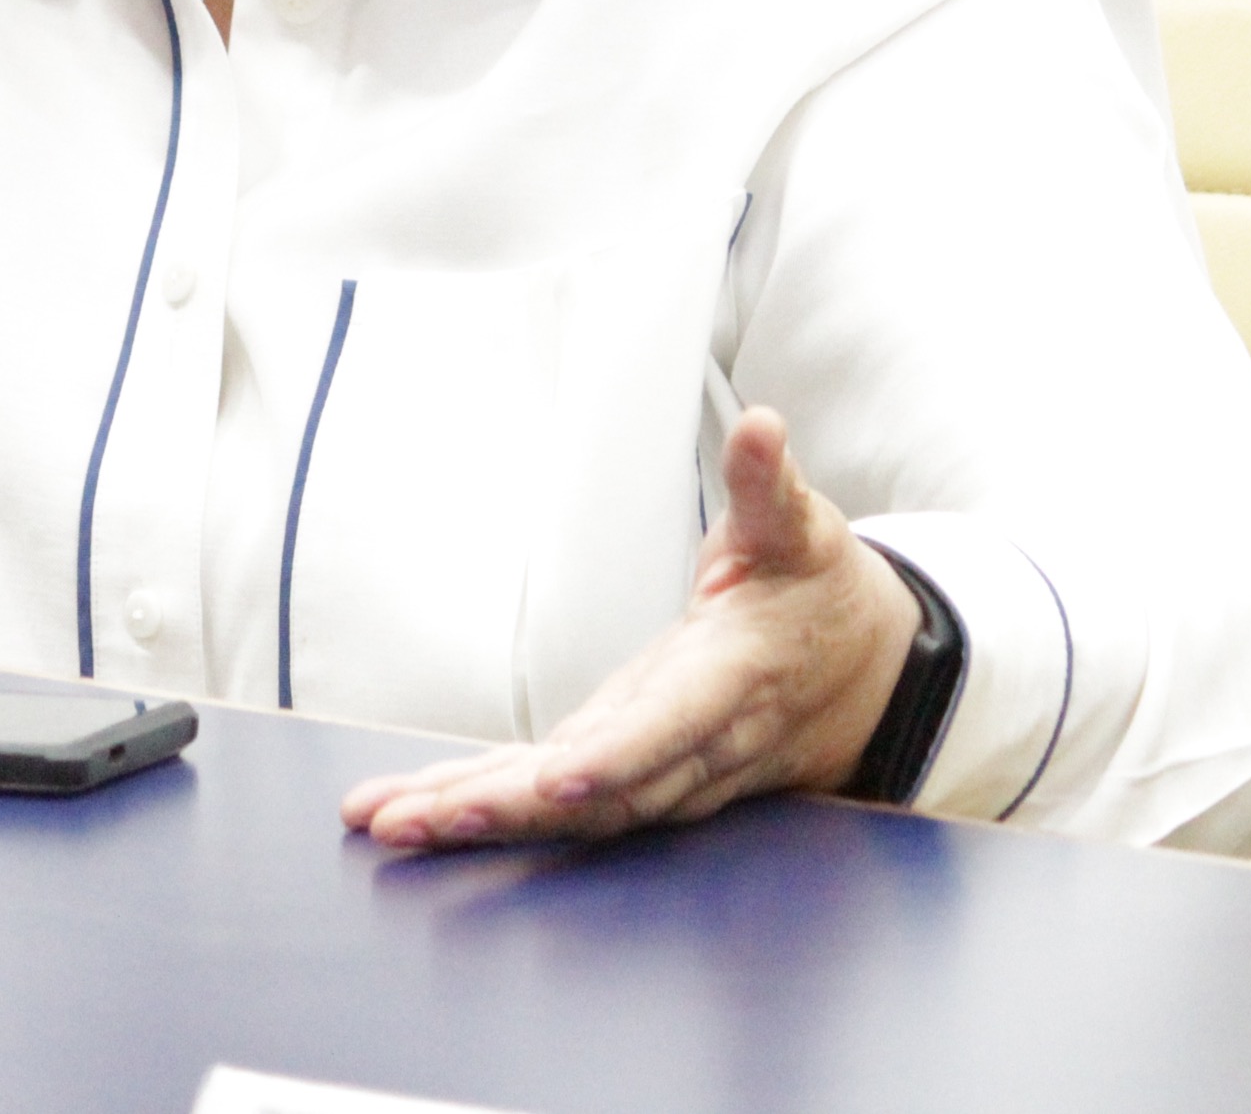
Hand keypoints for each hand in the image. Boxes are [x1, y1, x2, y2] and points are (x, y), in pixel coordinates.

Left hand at [339, 407, 916, 849]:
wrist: (859, 677)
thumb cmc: (816, 594)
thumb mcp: (802, 529)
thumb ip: (770, 486)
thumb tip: (761, 428)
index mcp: (734, 679)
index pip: (676, 723)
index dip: (624, 755)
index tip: (562, 777)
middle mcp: (694, 744)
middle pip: (603, 792)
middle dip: (509, 807)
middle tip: (416, 818)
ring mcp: (661, 770)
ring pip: (571, 812)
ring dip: (481, 818)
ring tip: (390, 822)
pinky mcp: (629, 773)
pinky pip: (559, 804)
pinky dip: (489, 809)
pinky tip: (418, 814)